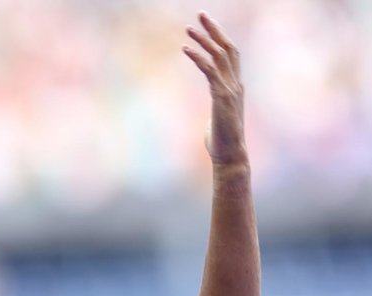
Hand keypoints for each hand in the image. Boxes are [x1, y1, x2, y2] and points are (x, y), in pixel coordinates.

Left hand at [183, 12, 246, 166]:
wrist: (230, 156)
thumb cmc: (221, 142)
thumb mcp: (218, 119)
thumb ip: (217, 110)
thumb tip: (211, 115)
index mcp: (235, 87)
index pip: (230, 55)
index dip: (220, 39)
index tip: (207, 27)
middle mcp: (235, 84)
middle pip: (227, 48)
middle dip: (214, 30)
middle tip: (201, 15)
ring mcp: (230, 90)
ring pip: (219, 56)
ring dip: (204, 40)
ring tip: (189, 28)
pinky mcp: (221, 97)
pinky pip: (209, 71)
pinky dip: (198, 57)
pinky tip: (186, 49)